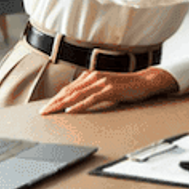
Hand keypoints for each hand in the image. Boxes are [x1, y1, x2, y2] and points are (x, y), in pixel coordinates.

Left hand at [39, 67, 178, 114]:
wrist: (146, 81)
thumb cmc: (126, 86)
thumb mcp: (105, 86)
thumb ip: (92, 90)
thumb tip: (77, 101)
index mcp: (91, 76)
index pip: (69, 88)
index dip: (55, 98)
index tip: (46, 107)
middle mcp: (94, 77)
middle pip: (69, 91)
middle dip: (54, 102)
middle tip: (43, 112)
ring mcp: (102, 83)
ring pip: (77, 95)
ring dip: (62, 105)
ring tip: (51, 112)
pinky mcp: (110, 90)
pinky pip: (91, 99)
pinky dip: (79, 106)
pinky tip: (71, 111)